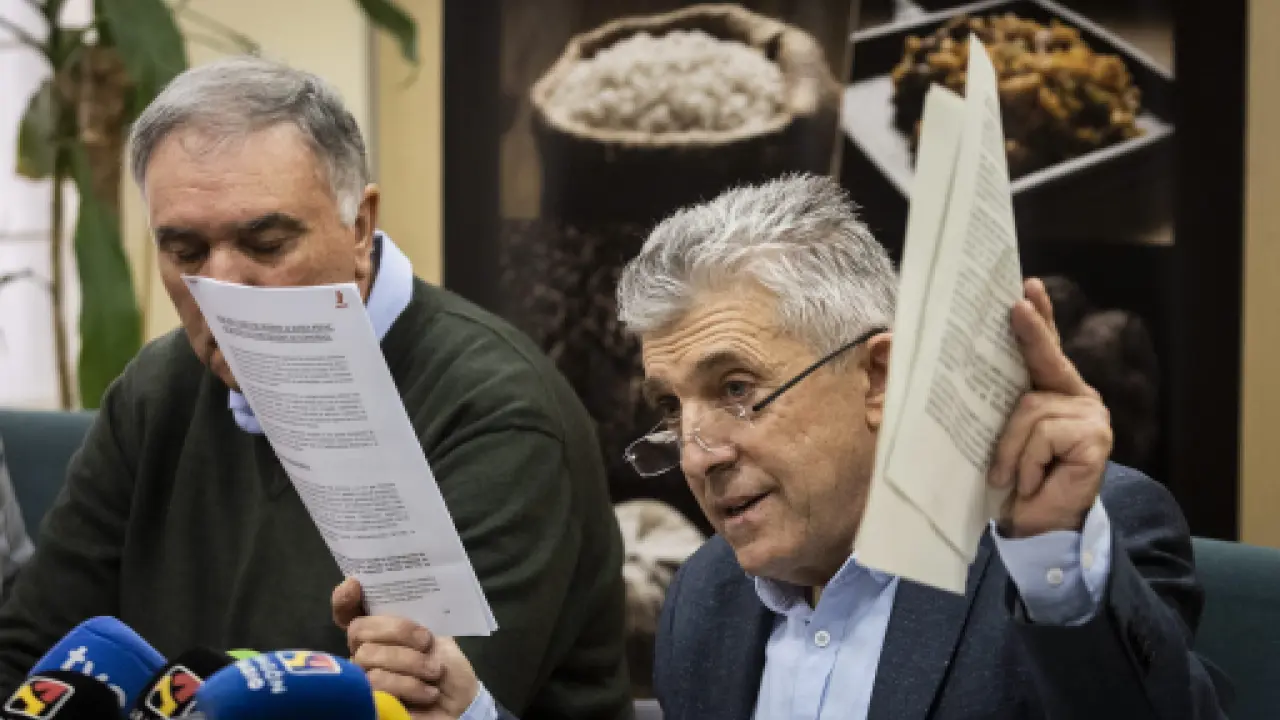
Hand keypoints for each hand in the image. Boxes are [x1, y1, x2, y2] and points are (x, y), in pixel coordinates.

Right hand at [333, 578, 480, 718]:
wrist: (459, 706)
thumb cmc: (447, 669)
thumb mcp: (439, 635)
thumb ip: (418, 615)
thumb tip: (406, 591)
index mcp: (380, 632)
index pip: (349, 612)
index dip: (344, 599)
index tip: (354, 585)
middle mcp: (365, 652)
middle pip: (359, 629)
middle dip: (398, 630)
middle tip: (426, 641)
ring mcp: (362, 678)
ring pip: (369, 656)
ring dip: (410, 662)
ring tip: (434, 672)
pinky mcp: (367, 700)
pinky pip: (376, 682)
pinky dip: (409, 684)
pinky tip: (427, 692)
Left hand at [987, 278, 1112, 537]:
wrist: (1033, 528)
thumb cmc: (1010, 481)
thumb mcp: (992, 435)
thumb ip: (986, 403)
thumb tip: (943, 365)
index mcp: (1052, 393)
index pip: (1046, 349)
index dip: (1040, 318)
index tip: (1027, 287)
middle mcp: (1076, 398)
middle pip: (1046, 361)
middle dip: (1030, 333)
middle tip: (1015, 305)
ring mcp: (1090, 417)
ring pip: (1030, 408)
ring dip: (1008, 447)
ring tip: (1005, 475)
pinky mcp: (1094, 440)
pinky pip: (1041, 435)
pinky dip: (1024, 461)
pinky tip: (1028, 480)